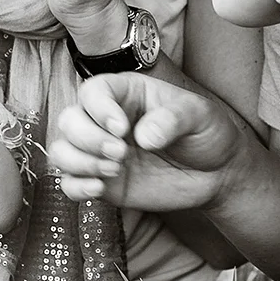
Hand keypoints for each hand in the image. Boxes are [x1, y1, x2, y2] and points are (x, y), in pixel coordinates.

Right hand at [49, 73, 246, 211]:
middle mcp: (106, 121)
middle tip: (121, 153)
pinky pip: (70, 183)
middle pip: (69, 120)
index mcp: (127, 94)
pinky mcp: (102, 180)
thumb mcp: (200, 115)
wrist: (217, 173)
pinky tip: (100, 189)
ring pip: (62, 151)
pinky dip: (76, 187)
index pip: (93, 91)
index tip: (121, 128)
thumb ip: (173, 119)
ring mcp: (101, 152)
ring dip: (79, 162)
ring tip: (114, 171)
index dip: (98, 109)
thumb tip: (144, 136)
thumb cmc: (207, 133)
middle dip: (88, 139)